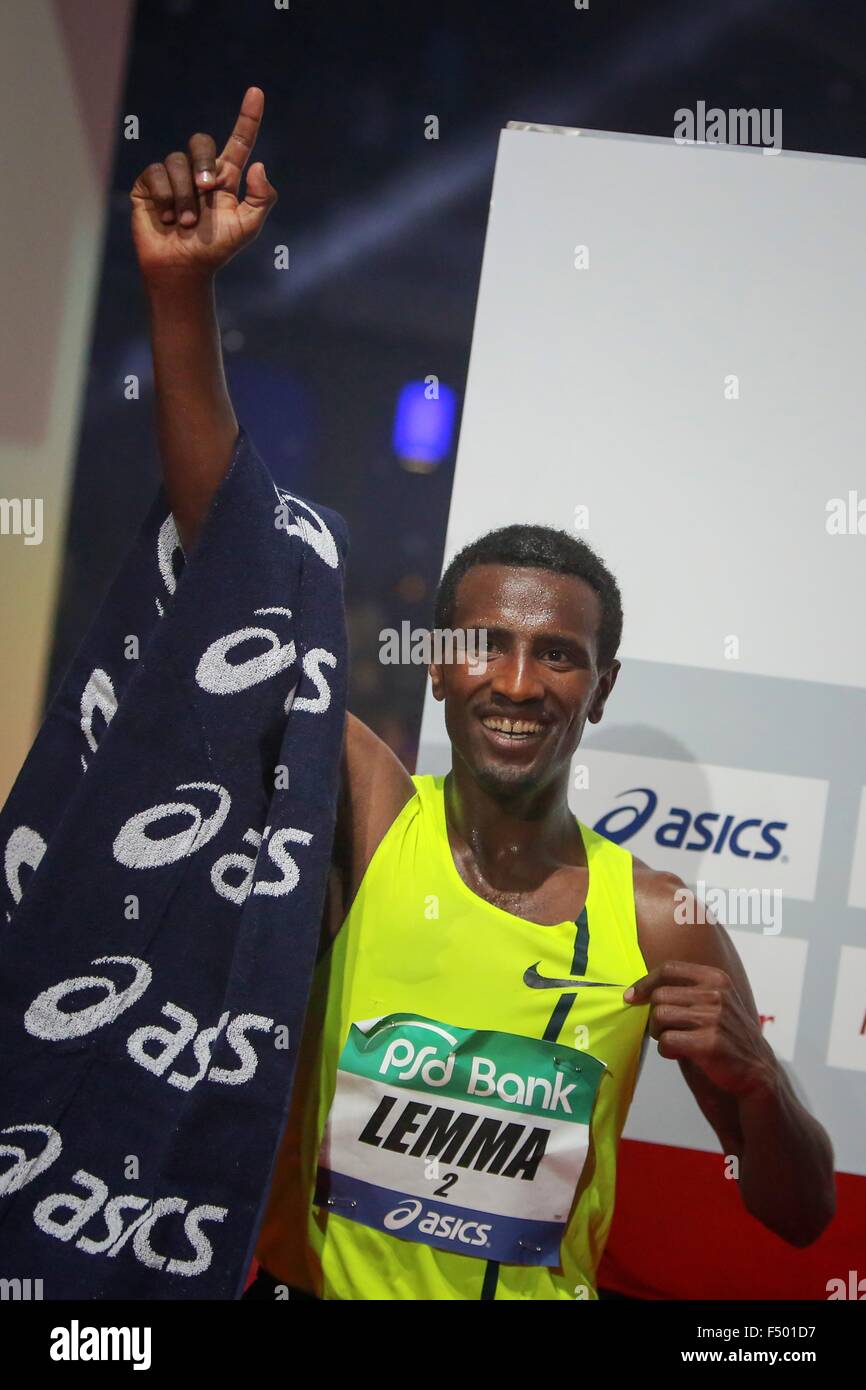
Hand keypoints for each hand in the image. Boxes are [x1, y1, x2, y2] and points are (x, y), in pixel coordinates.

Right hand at [130, 86, 277, 283]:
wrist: (182, 269)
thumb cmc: (215, 251)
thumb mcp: (248, 227)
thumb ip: (262, 198)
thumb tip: (259, 164)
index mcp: (226, 179)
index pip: (239, 142)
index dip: (248, 117)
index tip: (256, 92)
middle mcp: (199, 172)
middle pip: (201, 142)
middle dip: (204, 161)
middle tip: (207, 190)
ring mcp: (173, 176)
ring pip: (177, 162)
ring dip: (184, 196)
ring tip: (184, 223)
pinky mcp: (148, 185)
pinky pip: (156, 173)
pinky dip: (165, 197)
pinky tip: (166, 218)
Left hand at [624, 959, 776, 1096]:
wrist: (756, 1072)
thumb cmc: (726, 1038)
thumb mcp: (713, 1004)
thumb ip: (685, 993)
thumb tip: (641, 991)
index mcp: (715, 978)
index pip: (668, 969)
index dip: (645, 982)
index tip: (631, 996)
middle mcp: (715, 993)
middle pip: (659, 996)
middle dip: (654, 1017)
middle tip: (664, 1032)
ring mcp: (714, 1017)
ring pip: (660, 1016)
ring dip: (659, 1033)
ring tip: (674, 1042)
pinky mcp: (709, 1042)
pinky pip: (666, 1041)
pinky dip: (666, 1051)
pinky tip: (679, 1054)